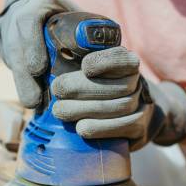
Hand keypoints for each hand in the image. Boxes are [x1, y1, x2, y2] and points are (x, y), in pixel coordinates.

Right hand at [0, 0, 77, 107]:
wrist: (25, 4)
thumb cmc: (58, 10)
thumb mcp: (71, 9)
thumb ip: (86, 27)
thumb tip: (113, 51)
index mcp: (37, 4)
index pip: (29, 20)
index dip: (32, 46)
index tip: (39, 69)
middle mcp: (17, 19)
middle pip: (17, 47)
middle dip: (24, 76)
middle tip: (34, 100)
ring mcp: (8, 35)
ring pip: (11, 60)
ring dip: (21, 85)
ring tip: (32, 104)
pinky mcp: (6, 50)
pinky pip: (12, 67)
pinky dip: (22, 85)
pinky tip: (32, 102)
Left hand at [51, 46, 185, 148]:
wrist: (125, 121)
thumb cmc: (94, 93)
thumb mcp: (85, 76)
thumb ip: (73, 67)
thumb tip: (45, 67)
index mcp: (124, 63)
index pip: (121, 57)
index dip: (104, 61)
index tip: (85, 66)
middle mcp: (137, 82)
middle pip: (117, 85)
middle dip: (82, 87)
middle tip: (58, 91)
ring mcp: (140, 105)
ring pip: (118, 106)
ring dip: (84, 109)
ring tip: (60, 111)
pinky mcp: (139, 128)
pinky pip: (122, 126)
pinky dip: (98, 128)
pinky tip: (80, 128)